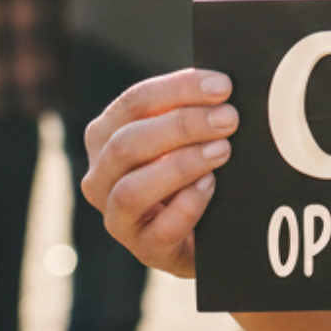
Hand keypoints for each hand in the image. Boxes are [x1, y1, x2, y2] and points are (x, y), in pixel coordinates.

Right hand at [82, 67, 237, 278]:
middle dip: (182, 126)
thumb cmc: (195, 167)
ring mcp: (117, 216)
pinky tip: (211, 187)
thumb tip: (223, 81)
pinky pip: (160, 229)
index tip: (223, 86)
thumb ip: (194, 107)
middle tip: (229, 119)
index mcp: (107, 136)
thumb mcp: (187, 134)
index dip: (179, 90)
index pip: (135, 102)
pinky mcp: (145, 249)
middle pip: (127, 143)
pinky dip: (188, 205)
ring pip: (131, 190)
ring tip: (222, 151)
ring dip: (181, 165)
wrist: (210, 230)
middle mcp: (101, 176)